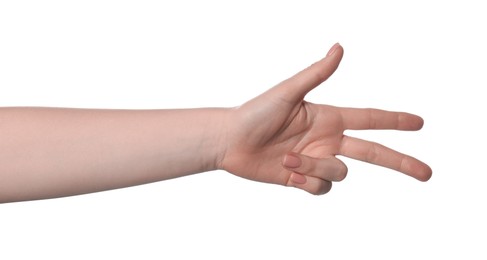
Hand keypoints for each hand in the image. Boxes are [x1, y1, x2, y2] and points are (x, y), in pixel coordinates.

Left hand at [220, 43, 431, 194]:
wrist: (231, 142)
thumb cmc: (255, 112)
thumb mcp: (288, 92)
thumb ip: (316, 73)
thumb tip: (340, 47)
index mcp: (329, 118)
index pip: (370, 120)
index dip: (395, 121)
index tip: (419, 123)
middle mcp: (327, 140)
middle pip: (373, 153)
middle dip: (400, 162)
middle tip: (426, 173)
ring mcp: (317, 160)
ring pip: (339, 173)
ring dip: (315, 167)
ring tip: (288, 158)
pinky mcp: (303, 178)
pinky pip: (320, 188)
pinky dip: (306, 180)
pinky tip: (287, 172)